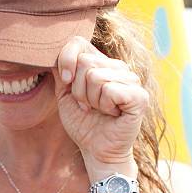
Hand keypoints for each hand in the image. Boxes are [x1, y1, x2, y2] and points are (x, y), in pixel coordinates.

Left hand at [52, 36, 148, 167]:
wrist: (96, 149)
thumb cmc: (82, 122)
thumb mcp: (64, 94)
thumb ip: (61, 70)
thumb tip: (52, 49)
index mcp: (102, 63)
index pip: (78, 42)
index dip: (66, 62)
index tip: (66, 84)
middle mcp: (119, 67)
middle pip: (84, 62)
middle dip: (78, 89)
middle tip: (87, 105)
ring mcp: (132, 80)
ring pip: (95, 76)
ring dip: (91, 99)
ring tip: (99, 110)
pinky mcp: (139, 96)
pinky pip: (110, 89)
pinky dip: (104, 105)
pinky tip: (111, 113)